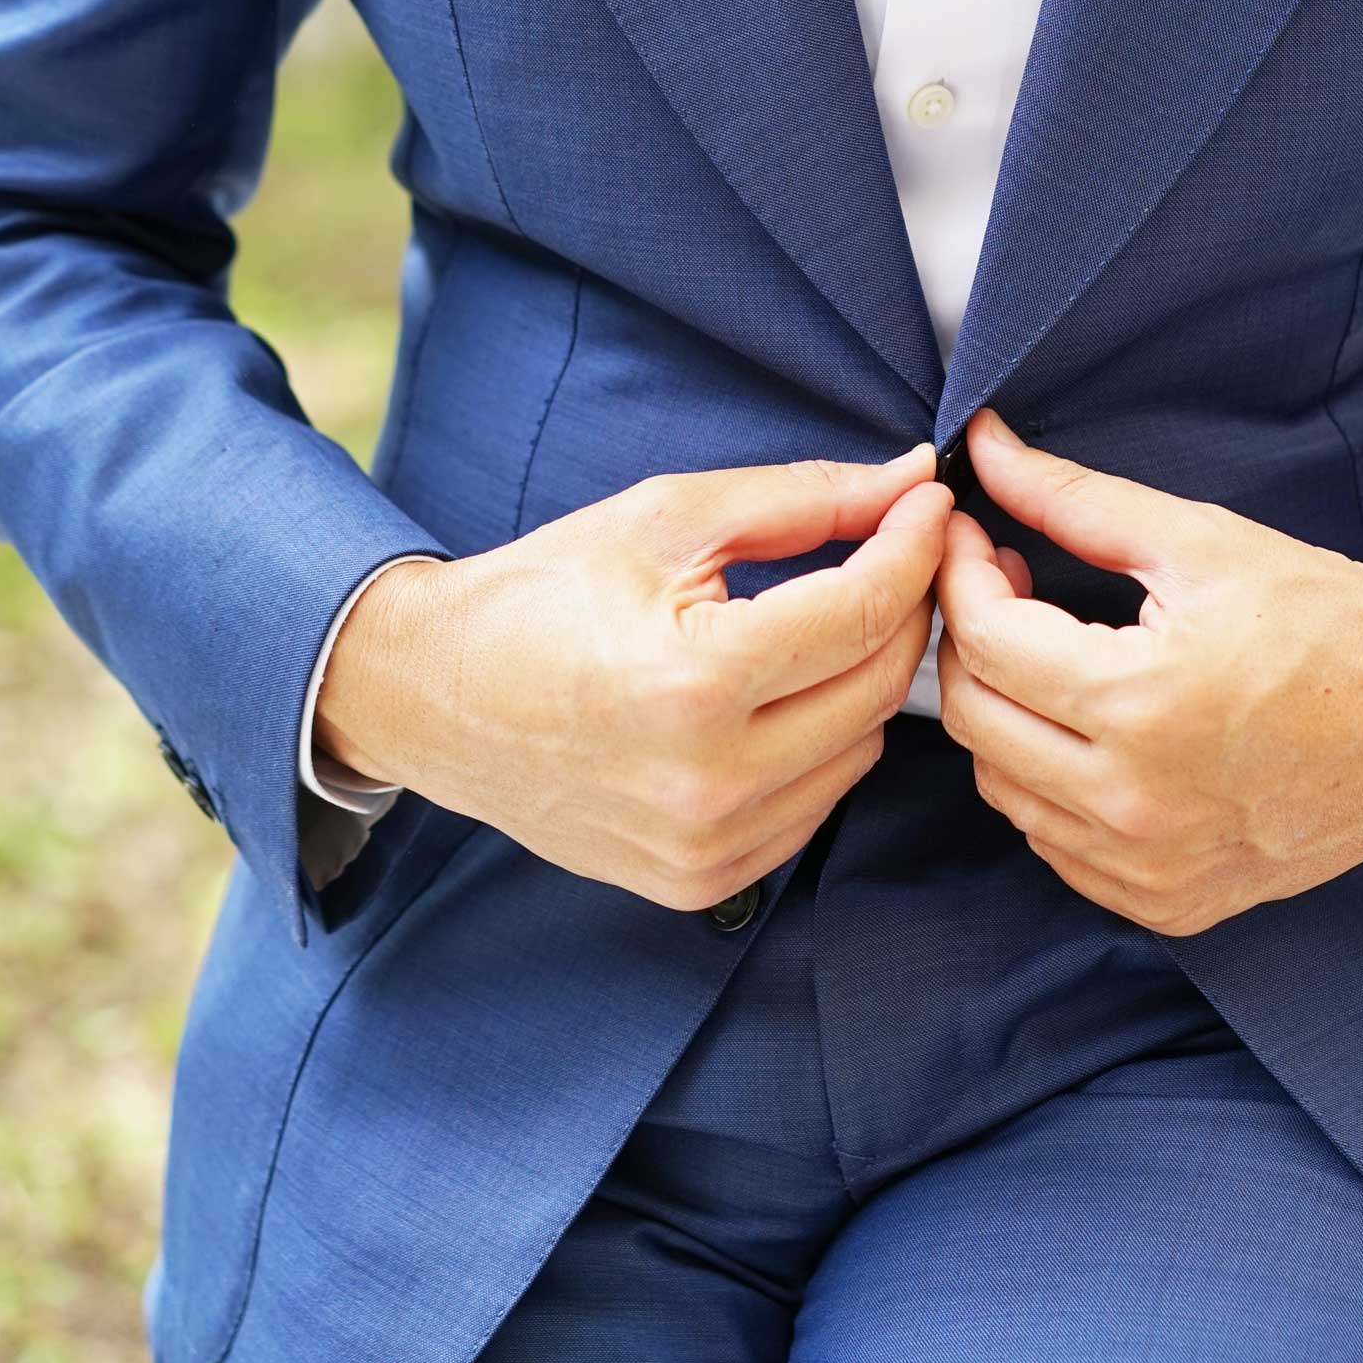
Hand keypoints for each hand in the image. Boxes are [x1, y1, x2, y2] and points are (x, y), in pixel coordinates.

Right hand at [316, 447, 950, 910]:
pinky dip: (824, 742)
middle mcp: (709, 783)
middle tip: (898, 547)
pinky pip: (817, 804)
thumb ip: (801, 499)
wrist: (434, 698)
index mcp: (694, 684)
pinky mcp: (703, 881)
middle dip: (903, 605)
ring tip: (835, 617)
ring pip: (863, 749)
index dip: (913, 545)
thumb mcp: (667, 518)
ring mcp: (708, 846)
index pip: (862, 612)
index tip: (927, 501)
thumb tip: (906, 481)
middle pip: (880, 685)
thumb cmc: (543, 593)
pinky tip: (786, 693)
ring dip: (866, 677)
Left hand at [934, 412, 1362, 935]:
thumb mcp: (1204, 543)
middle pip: (973, 720)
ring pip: (1004, 788)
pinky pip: (1057, 845)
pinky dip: (1049, 785)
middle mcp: (1133, 804)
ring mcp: (1149, 867)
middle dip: (971, 640)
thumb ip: (1077, 499)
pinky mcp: (1169, 903)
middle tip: (1010, 587)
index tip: (977, 537)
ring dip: (1006, 714)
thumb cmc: (1333, 623)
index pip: (986, 641)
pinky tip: (1090, 730)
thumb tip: (984, 448)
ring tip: (1053, 655)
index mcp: (1140, 705)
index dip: (963, 576)